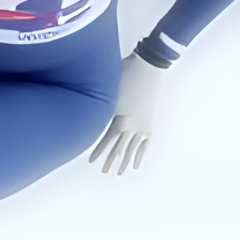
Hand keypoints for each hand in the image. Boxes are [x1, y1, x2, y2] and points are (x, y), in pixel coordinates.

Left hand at [89, 52, 166, 174]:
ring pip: (133, 148)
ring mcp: (143, 125)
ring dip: (125, 161)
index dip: (98, 152)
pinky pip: (145, 143)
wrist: (148, 67)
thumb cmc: (125, 75)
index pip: (107, 141)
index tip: (91, 162)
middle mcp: (133, 126)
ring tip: (120, 173)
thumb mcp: (110, 93)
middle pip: (119, 148)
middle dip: (111, 161)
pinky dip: (140, 154)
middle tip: (104, 173)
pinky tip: (137, 164)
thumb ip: (102, 108)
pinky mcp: (150, 122)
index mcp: (122, 120)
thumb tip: (89, 114)